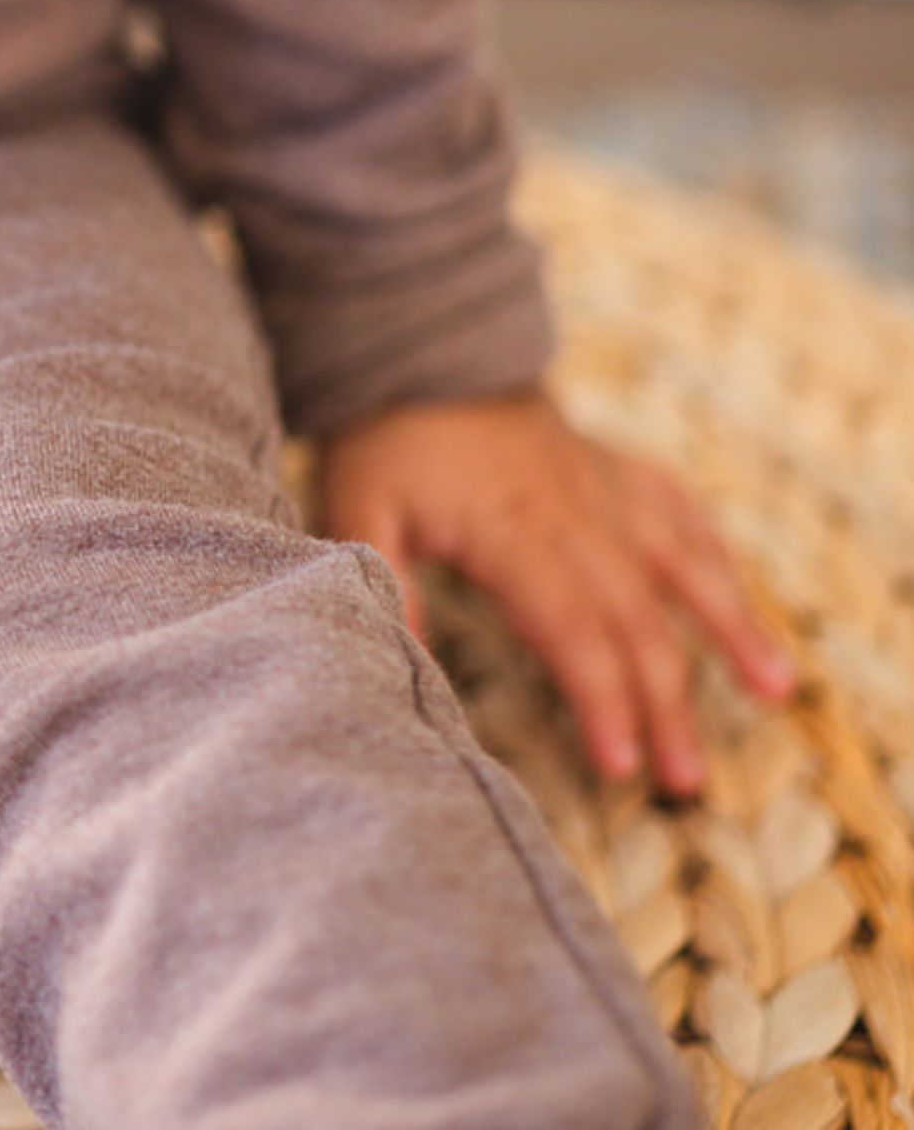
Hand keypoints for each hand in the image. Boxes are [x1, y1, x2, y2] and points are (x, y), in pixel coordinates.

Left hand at [317, 388, 795, 795]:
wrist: (419, 351)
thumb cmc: (386, 441)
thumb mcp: (355, 507)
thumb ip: (380, 579)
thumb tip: (406, 656)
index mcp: (511, 530)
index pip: (572, 628)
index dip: (602, 698)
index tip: (620, 765)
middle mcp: (576, 512)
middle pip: (635, 619)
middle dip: (665, 703)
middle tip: (683, 779)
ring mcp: (605, 487)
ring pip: (683, 565)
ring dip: (730, 630)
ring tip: (773, 692)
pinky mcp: (616, 469)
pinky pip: (682, 513)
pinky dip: (718, 558)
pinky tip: (742, 604)